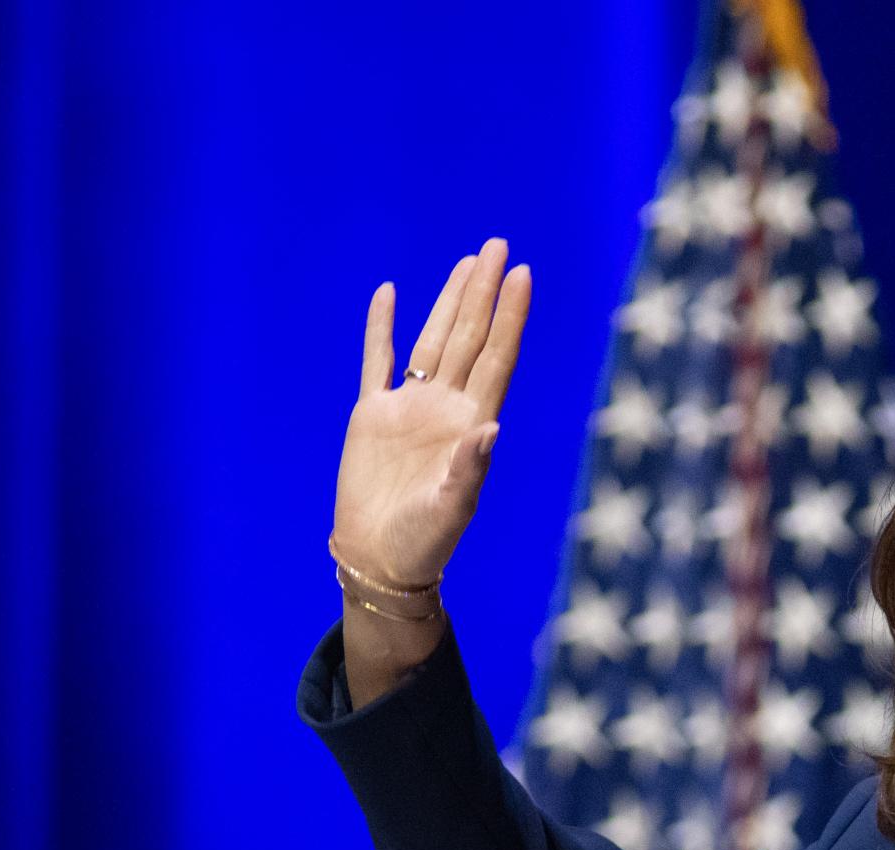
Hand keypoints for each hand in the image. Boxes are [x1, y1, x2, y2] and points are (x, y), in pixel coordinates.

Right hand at [333, 238, 531, 590]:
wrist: (380, 558)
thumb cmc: (423, 542)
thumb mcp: (451, 509)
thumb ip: (471, 469)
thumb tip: (491, 427)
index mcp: (470, 425)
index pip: (496, 358)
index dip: (509, 317)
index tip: (522, 276)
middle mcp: (445, 408)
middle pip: (469, 337)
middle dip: (483, 292)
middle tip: (497, 246)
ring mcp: (409, 407)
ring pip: (433, 340)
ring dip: (449, 301)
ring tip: (467, 262)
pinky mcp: (372, 415)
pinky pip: (378, 361)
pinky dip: (381, 328)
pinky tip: (389, 295)